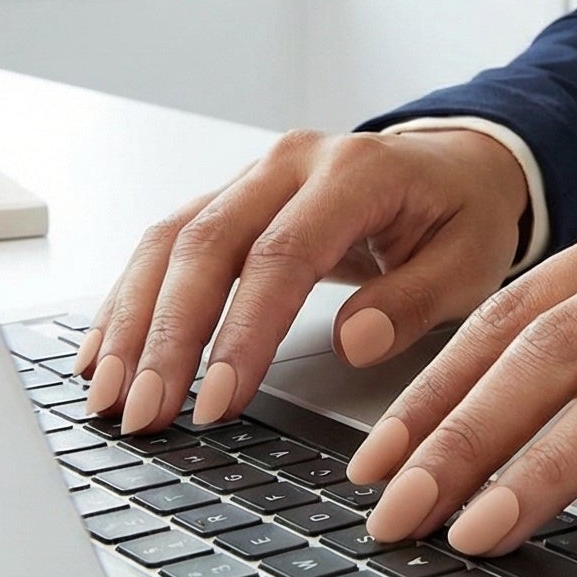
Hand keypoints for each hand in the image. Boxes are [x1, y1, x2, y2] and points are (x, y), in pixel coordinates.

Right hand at [74, 127, 529, 433]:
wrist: (453, 165)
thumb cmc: (463, 214)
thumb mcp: (471, 259)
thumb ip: (415, 300)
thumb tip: (355, 341)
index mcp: (354, 173)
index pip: (282, 254)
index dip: (243, 331)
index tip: (218, 401)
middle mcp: (289, 165)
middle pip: (206, 245)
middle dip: (166, 336)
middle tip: (144, 411)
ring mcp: (252, 179)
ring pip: (170, 242)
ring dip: (132, 322)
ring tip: (108, 395)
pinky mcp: (229, 201)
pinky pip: (166, 245)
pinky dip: (131, 301)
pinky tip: (105, 352)